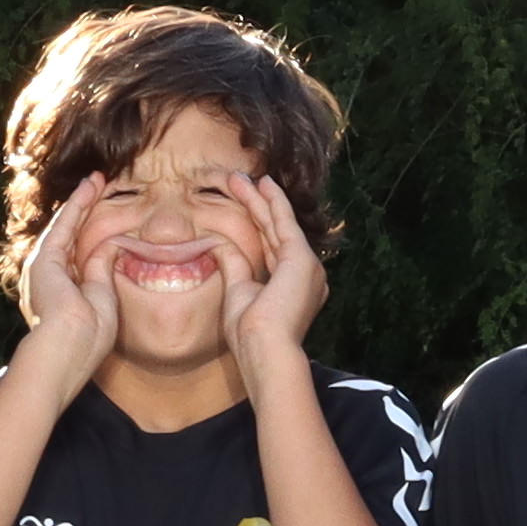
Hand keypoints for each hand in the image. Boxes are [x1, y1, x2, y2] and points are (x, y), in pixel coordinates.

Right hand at [5, 185, 121, 391]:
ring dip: (80, 202)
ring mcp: (43, 267)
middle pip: (68, 235)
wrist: (67, 347)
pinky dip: (76, 205)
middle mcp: (48, 277)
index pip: (77, 254)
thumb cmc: (89, 336)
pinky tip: (88, 188)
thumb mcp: (102, 296)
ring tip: (96, 180)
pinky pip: (63, 226)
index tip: (105, 214)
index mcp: (62, 291)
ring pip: (64, 226)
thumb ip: (102, 269)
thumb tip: (111, 245)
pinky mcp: (44, 259)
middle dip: (83, 210)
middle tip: (98, 186)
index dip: (90, 232)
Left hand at [232, 178, 331, 373]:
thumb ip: (233, 265)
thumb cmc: (251, 333)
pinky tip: (263, 184)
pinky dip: (273, 202)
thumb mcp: (238, 291)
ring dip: (262, 199)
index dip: (258, 224)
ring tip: (243, 177)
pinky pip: (284, 223)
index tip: (243, 203)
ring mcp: (308, 266)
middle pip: (277, 232)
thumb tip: (218, 242)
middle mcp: (308, 274)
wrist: (265, 348)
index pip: (273, 247)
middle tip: (240, 181)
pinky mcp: (301, 259)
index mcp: (295, 286)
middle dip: (258, 206)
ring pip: (279, 224)